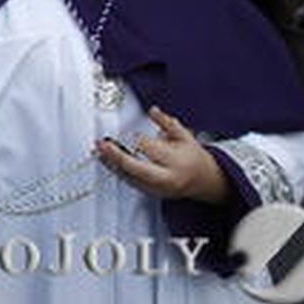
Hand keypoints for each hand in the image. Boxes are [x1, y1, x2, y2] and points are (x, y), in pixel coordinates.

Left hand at [96, 107, 228, 203]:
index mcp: (176, 161)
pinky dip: (117, 171)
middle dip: (117, 156)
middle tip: (103, 144)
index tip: (128, 132)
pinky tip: (106, 161)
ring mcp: (158, 188)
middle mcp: (166, 177)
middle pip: (137, 167)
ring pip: (130, 177)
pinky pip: (131, 182)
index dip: (137, 140)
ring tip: (99, 151)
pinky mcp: (151, 193)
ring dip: (112, 163)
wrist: (204, 181)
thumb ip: (167, 123)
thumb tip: (153, 111)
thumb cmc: (193, 157)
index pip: (152, 150)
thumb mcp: (185, 136)